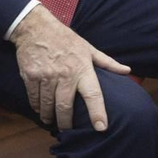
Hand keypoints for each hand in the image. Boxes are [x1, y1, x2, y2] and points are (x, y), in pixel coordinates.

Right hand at [10, 4, 131, 131]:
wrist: (35, 27)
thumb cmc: (64, 38)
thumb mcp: (88, 48)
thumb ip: (107, 62)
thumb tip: (127, 71)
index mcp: (82, 69)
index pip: (93, 95)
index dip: (98, 112)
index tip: (101, 127)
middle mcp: (64, 75)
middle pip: (65, 107)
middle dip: (66, 123)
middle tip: (67, 130)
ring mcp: (46, 76)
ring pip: (47, 106)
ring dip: (49, 117)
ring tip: (51, 121)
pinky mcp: (30, 77)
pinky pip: (34, 99)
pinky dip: (37, 107)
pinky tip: (40, 110)